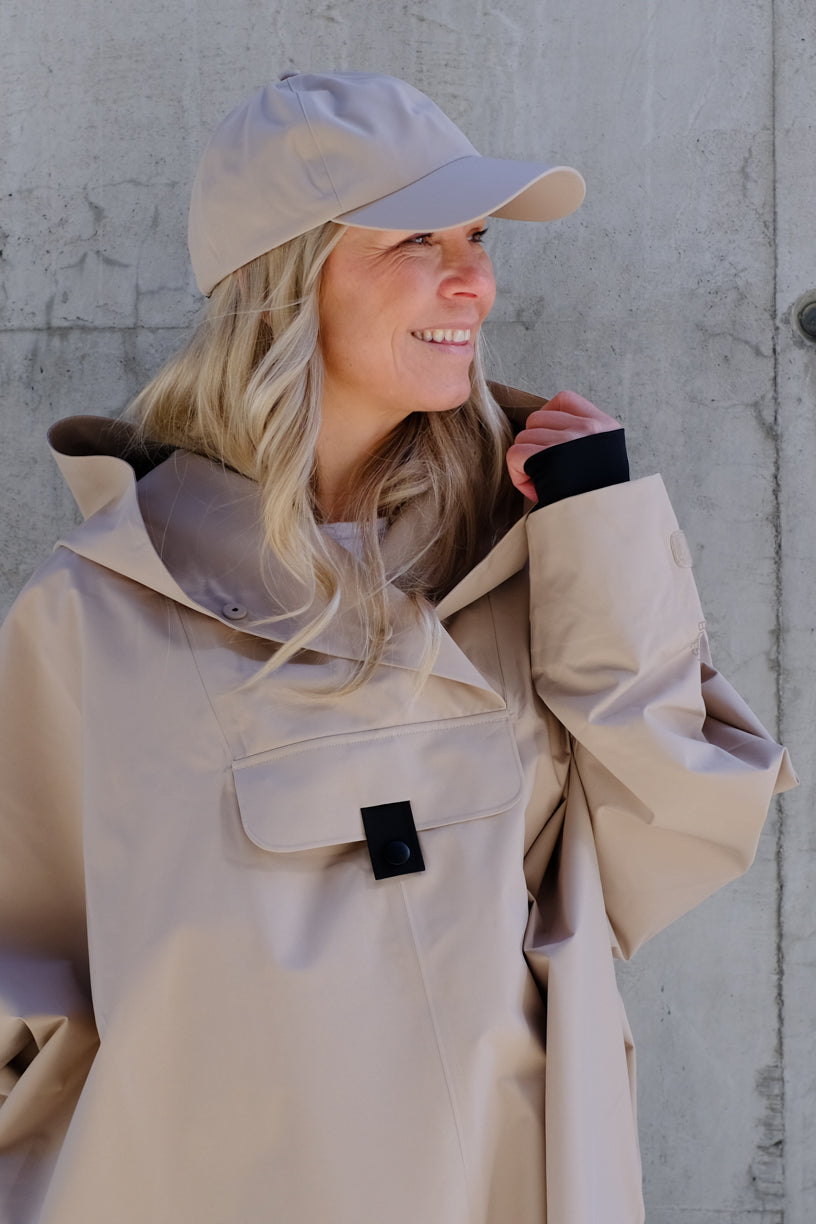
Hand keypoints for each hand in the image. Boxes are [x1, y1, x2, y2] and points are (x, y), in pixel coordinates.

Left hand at [506, 390, 621, 500]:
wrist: (601, 526)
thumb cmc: (596, 499)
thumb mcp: (603, 460)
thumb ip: (582, 442)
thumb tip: (544, 433)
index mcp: (604, 426)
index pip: (564, 400)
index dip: (548, 420)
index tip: (551, 445)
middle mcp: (587, 428)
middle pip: (536, 420)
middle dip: (535, 446)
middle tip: (547, 473)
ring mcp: (567, 440)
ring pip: (523, 439)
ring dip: (527, 465)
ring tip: (545, 484)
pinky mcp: (546, 457)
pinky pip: (515, 455)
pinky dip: (518, 476)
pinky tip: (536, 490)